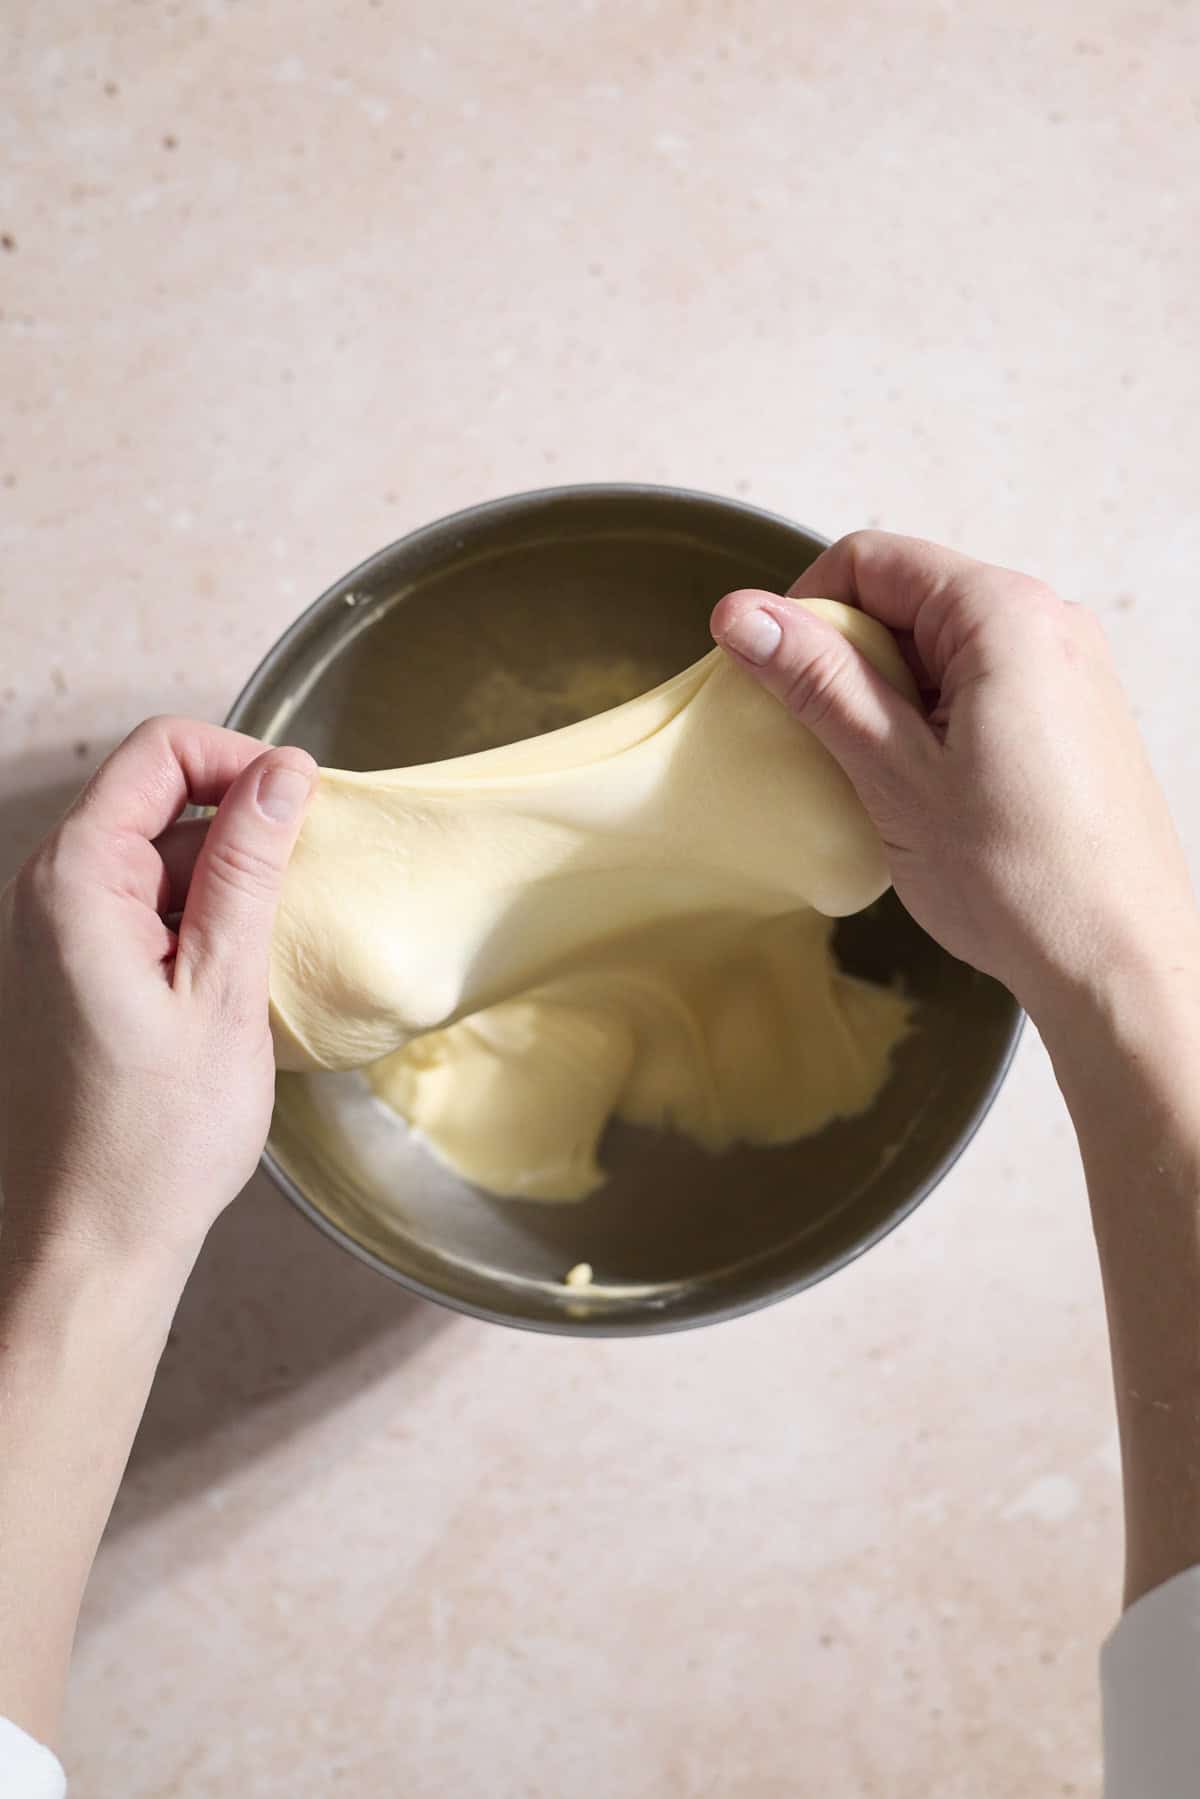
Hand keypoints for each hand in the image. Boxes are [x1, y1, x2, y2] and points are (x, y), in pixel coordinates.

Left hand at [0, 718, 315, 1267]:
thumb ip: (247, 868)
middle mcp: (44, 895)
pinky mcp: (64, 975)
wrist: (88, 1244)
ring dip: (221, 877)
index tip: (304, 807)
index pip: (159, 752)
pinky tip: (235, 975)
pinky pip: (136, 909)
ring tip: (274, 942)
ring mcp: (49, 937)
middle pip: (152, 797)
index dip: (241, 760)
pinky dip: (194, 920)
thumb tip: (282, 774)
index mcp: (75, 882)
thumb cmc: (154, 1139)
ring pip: (150, 855)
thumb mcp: (223, 988)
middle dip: (237, 820)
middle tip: (305, 882)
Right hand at [711, 530, 1198, 1013]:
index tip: (767, 673)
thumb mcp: (891, 770)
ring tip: (875, 779)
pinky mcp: (1075, 719)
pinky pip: (980, 688)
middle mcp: (1048, 624)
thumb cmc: (1017, 877)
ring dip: (886, 697)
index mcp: (1004, 614)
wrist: (1117, 963)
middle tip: (819, 740)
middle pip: (907, 599)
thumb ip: (816, 680)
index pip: (871, 560)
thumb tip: (743, 614)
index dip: (803, 610)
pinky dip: (931, 722)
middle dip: (846, 658)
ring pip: (940, 649)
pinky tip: (921, 791)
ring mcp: (1068, 671)